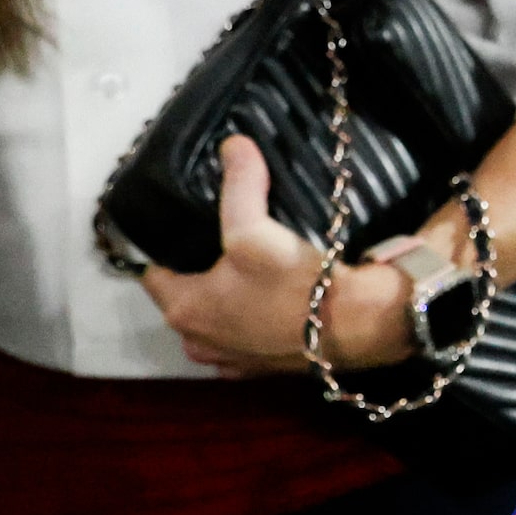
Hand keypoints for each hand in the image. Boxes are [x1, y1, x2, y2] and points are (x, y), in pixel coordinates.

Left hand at [140, 135, 416, 375]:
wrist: (361, 326)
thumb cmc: (296, 283)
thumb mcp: (256, 228)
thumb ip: (239, 185)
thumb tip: (232, 144)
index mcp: (182, 310)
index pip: (153, 271)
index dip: (170, 246)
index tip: (192, 227)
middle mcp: (199, 342)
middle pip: (186, 297)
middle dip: (200, 275)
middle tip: (226, 246)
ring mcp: (232, 362)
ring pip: (215, 321)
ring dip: (226, 303)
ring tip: (252, 274)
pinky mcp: (264, 370)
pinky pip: (246, 340)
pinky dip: (253, 324)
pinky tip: (274, 305)